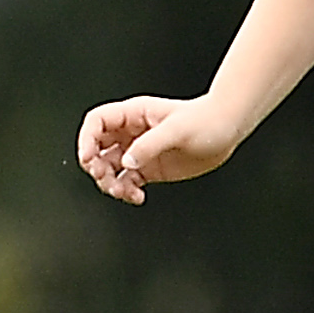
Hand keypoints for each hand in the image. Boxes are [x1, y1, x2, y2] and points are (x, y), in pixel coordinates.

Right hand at [76, 92, 243, 202]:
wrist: (227, 129)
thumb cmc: (206, 120)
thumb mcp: (177, 130)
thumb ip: (149, 146)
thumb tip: (126, 163)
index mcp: (134, 115)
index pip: (97, 123)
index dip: (86, 140)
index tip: (87, 158)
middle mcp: (132, 133)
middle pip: (97, 148)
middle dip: (95, 166)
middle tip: (106, 179)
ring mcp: (140, 151)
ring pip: (110, 168)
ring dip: (110, 183)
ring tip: (124, 192)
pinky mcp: (149, 168)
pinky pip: (127, 181)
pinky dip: (127, 192)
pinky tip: (137, 197)